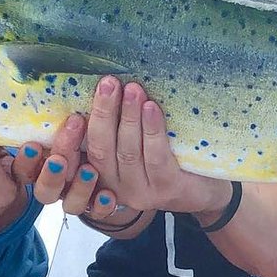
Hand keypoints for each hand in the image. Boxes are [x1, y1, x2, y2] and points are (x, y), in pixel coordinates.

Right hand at [33, 76, 227, 219]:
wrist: (206, 189)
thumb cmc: (167, 158)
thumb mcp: (135, 146)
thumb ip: (115, 128)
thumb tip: (103, 86)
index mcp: (101, 176)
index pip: (78, 158)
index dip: (70, 138)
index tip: (74, 110)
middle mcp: (116, 188)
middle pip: (102, 150)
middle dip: (103, 113)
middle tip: (107, 83)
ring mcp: (142, 192)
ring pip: (128, 151)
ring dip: (129, 117)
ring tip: (132, 89)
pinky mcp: (167, 189)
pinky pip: (156, 156)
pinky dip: (151, 129)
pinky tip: (151, 107)